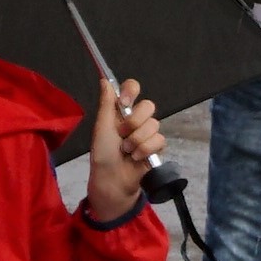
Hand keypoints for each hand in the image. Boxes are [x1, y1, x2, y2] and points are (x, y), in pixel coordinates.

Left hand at [81, 73, 161, 223]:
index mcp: (121, 111)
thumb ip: (106, 103)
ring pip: (154, 124)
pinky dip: (145, 150)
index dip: (131, 92)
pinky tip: (136, 158)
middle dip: (134, 121)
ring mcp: (147, 133)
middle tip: (122, 134)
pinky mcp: (156, 147)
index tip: (124, 103)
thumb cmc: (103, 154)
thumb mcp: (101, 127)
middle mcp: (136, 119)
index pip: (133, 88)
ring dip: (137, 140)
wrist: (112, 180)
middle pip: (148, 105)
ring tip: (126, 151)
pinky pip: (159, 140)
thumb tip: (105, 80)